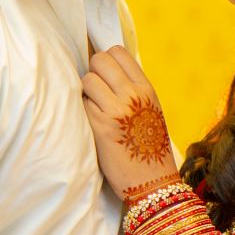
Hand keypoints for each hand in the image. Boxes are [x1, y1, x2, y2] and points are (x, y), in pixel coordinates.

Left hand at [82, 45, 178, 198]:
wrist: (153, 182)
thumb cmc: (149, 147)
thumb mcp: (151, 110)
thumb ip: (133, 89)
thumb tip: (105, 69)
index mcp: (146, 89)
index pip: (117, 52)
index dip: (106, 61)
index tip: (105, 75)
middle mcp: (132, 95)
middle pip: (99, 60)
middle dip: (93, 73)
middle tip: (96, 92)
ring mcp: (115, 110)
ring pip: (86, 80)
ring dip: (85, 93)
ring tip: (94, 109)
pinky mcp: (99, 127)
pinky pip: (81, 104)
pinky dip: (82, 111)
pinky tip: (92, 124)